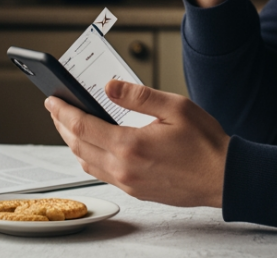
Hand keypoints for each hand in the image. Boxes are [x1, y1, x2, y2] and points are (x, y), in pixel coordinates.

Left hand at [46, 80, 228, 207]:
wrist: (224, 178)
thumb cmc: (205, 143)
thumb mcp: (175, 107)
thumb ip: (138, 96)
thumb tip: (109, 86)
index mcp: (130, 145)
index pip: (82, 126)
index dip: (63, 111)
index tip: (51, 99)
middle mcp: (124, 168)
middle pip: (78, 145)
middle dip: (62, 125)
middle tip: (56, 109)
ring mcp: (129, 183)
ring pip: (87, 162)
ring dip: (73, 143)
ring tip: (70, 124)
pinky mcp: (136, 190)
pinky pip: (102, 173)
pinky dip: (90, 156)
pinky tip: (95, 145)